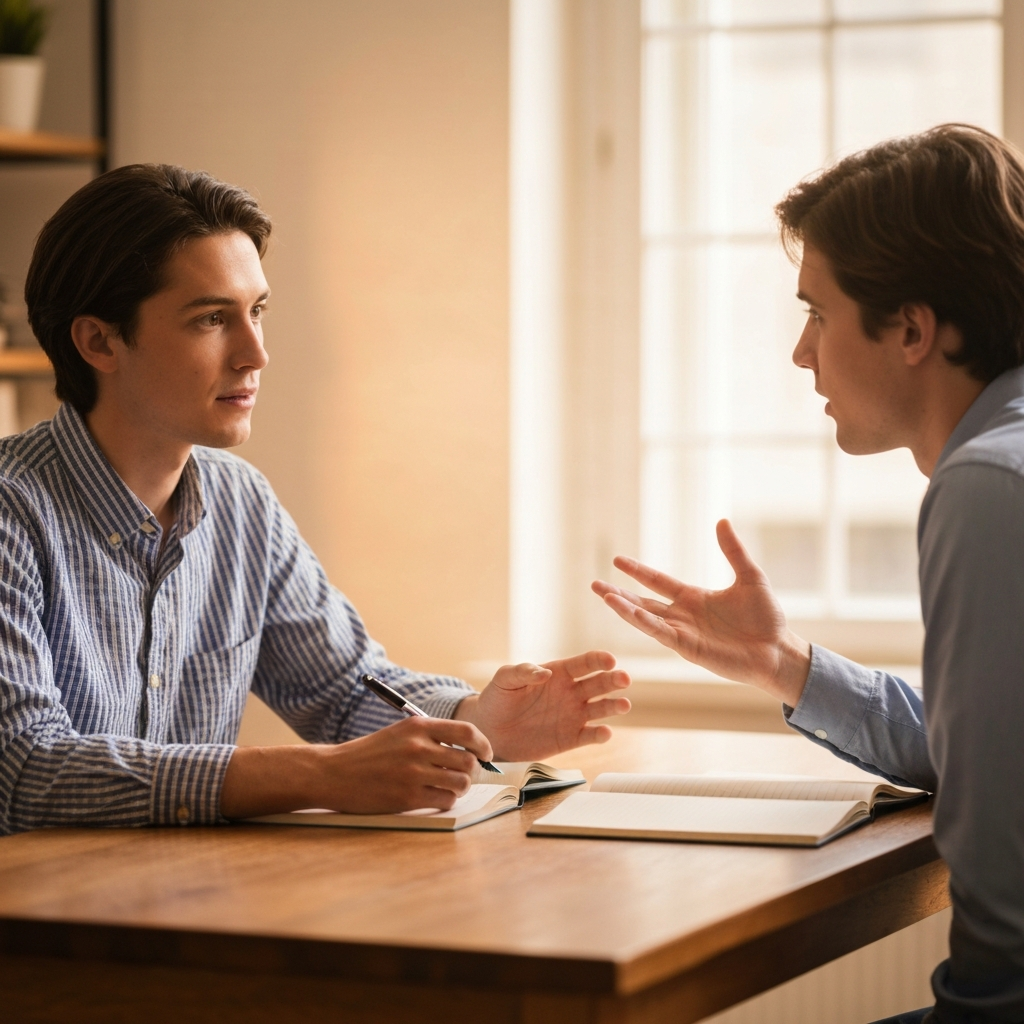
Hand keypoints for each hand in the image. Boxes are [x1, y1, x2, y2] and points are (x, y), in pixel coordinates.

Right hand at [220, 716, 493, 817]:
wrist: (334, 772)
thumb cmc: (369, 754)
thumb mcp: (399, 733)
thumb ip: (431, 736)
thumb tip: (468, 749)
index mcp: (418, 726)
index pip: (466, 731)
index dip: (483, 744)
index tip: (486, 754)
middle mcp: (418, 747)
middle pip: (467, 760)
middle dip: (473, 771)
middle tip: (466, 775)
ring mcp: (413, 773)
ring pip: (460, 783)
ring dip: (460, 787)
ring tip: (449, 787)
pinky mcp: (407, 797)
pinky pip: (444, 800)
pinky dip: (446, 801)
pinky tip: (435, 797)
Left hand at [456, 651, 629, 760]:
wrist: (490, 731)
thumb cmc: (498, 698)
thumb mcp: (505, 679)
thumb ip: (523, 671)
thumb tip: (545, 673)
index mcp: (558, 673)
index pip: (584, 663)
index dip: (599, 660)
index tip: (610, 660)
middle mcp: (571, 692)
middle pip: (599, 684)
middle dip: (613, 680)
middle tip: (623, 679)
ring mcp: (573, 715)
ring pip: (601, 709)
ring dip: (614, 706)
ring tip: (624, 705)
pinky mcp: (570, 738)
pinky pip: (589, 736)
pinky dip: (600, 735)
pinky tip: (605, 732)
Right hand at [591, 519, 810, 705]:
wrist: (778, 650)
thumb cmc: (766, 618)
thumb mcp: (749, 576)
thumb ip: (732, 551)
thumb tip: (721, 521)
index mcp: (693, 598)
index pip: (657, 582)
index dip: (638, 571)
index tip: (617, 560)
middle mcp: (683, 616)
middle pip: (642, 602)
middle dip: (618, 594)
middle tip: (594, 584)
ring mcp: (683, 633)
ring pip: (646, 618)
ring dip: (624, 608)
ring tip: (603, 595)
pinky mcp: (688, 648)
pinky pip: (660, 633)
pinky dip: (644, 622)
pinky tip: (629, 611)